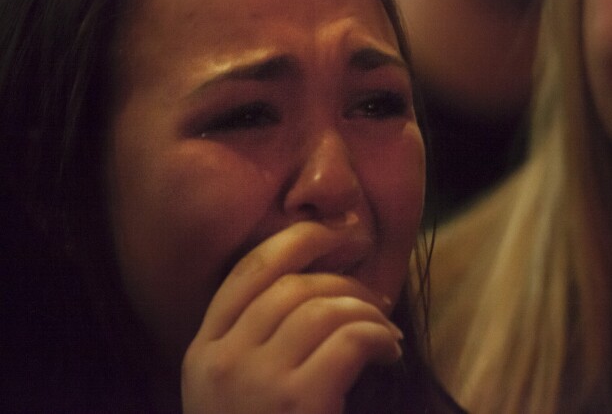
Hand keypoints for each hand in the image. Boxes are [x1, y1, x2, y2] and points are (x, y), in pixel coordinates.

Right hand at [181, 221, 403, 413]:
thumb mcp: (237, 393)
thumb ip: (255, 345)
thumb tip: (316, 289)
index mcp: (202, 354)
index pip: (246, 272)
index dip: (294, 241)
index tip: (331, 234)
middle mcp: (222, 361)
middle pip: (292, 285)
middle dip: (343, 283)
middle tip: (376, 301)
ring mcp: (255, 382)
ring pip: (324, 308)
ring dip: (367, 312)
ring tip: (386, 335)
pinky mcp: (297, 403)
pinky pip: (350, 339)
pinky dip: (378, 338)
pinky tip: (388, 354)